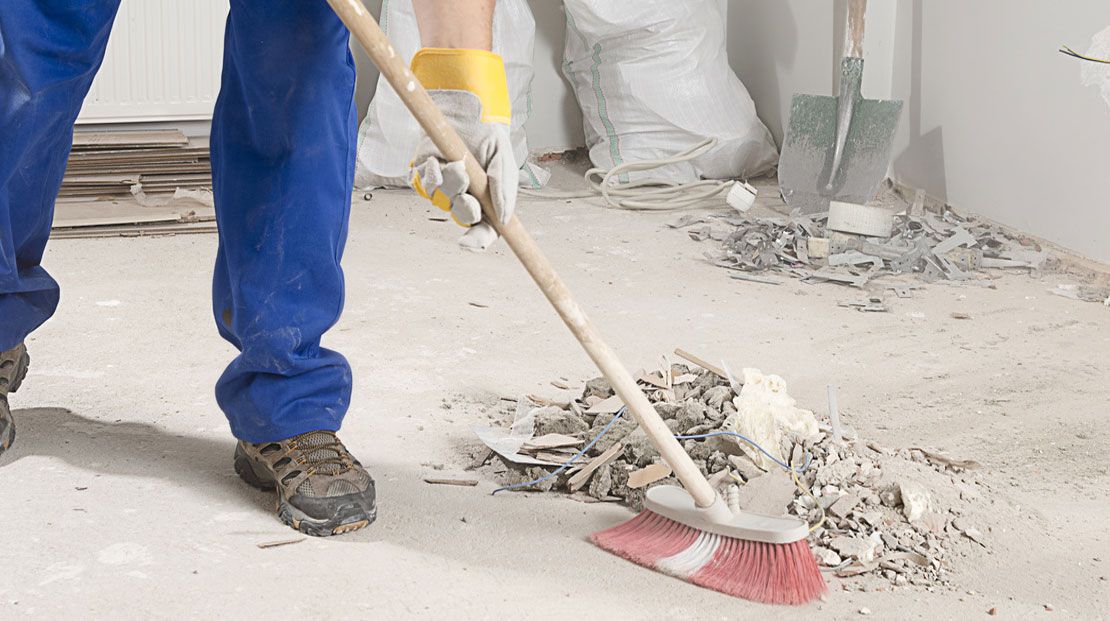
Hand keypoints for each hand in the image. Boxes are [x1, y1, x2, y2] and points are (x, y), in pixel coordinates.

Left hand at [409, 49, 516, 250]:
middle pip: (461, 217)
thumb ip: (505, 188)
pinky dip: (429, 175)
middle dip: (464, 207)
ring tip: (457, 165)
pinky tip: (437, 162)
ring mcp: (443, 184)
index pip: (484, 230)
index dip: (477, 241)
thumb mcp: (505, 159)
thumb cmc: (488, 133)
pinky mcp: (424, 170)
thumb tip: (503, 218)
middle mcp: (464, 195)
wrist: (467, 106)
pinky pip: (421, 183)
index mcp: (487, 199)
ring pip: (440, 200)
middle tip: (468, 192)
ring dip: (449, 186)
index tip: (468, 243)